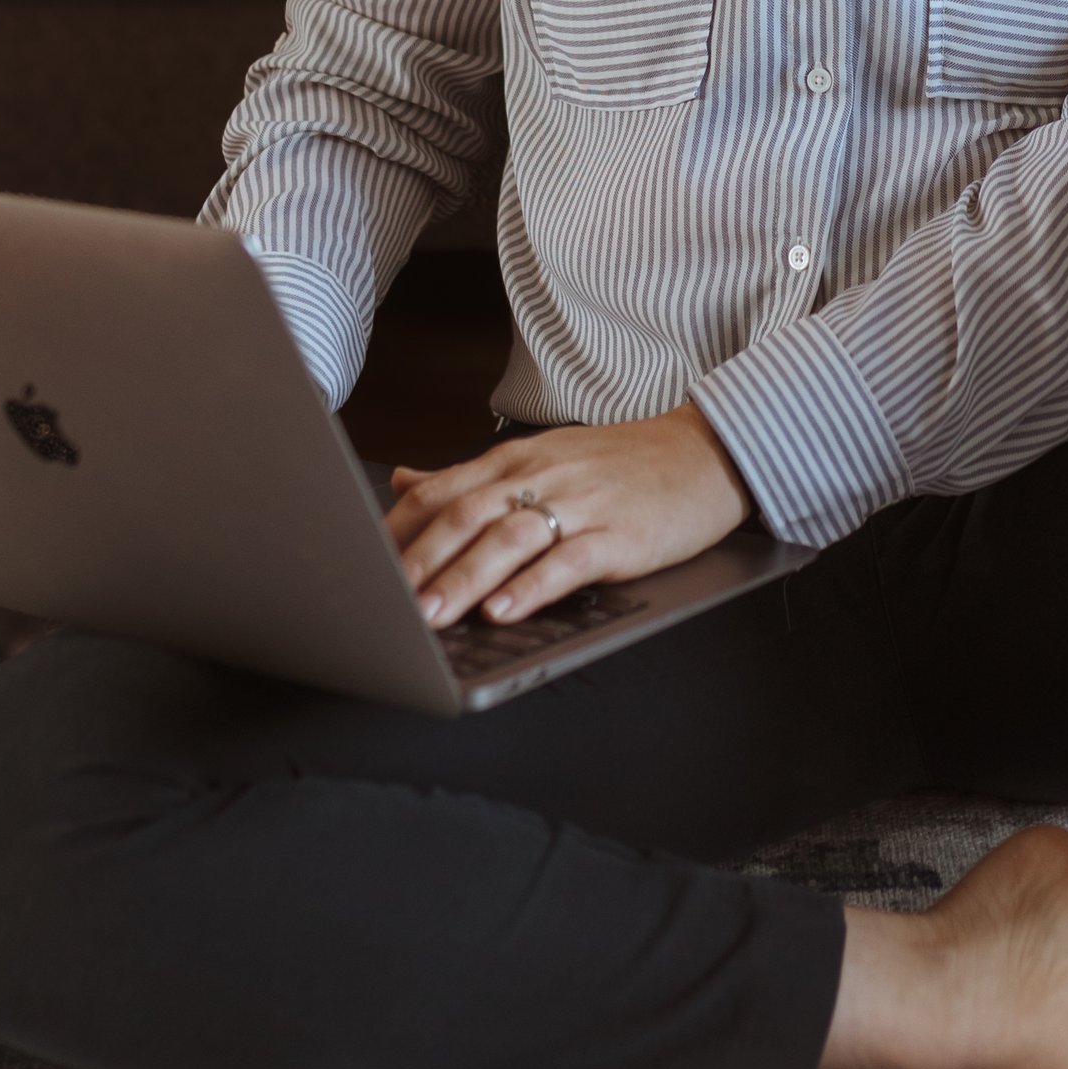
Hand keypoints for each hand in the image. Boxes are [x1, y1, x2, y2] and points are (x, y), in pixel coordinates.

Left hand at [385, 405, 752, 628]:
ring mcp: (582, 504)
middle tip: (382, 601)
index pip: (442, 492)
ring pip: (508, 540)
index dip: (397, 532)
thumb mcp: (543, 455)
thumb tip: (406, 482)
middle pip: (465, 517)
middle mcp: (542, 476)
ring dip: (462, 580)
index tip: (361, 567)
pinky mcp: (620, 535)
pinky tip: (505, 609)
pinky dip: (532, 587)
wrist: (706, 451)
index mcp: (517, 458)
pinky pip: (568, 562)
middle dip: (419, 563)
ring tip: (429, 617)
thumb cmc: (622, 462)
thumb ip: (472, 476)